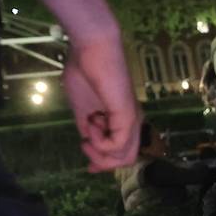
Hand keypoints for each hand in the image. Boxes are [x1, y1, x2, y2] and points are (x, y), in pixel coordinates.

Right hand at [60, 32, 140, 172]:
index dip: (105, 164)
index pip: (123, 153)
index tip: (88, 168)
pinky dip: (99, 141)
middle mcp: (133, 122)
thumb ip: (86, 126)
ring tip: (86, 129)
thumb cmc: (85, 70)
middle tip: (83, 143)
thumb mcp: (82, 105)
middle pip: (125, 160)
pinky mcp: (128, 116)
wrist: (92, 48)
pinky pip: (117, 145)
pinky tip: (91, 123)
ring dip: (98, 151)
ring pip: (124, 157)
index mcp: (123, 120)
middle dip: (100, 161)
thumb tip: (86, 142)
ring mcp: (132, 120)